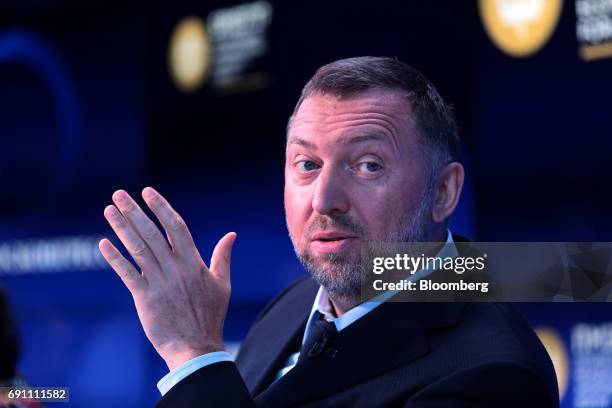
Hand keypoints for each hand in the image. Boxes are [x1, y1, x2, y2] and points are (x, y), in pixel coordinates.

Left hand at [98, 187, 236, 369]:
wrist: (196, 348)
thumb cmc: (210, 316)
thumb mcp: (223, 284)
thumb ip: (223, 257)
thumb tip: (232, 234)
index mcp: (194, 262)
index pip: (175, 227)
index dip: (161, 208)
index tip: (148, 192)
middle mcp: (175, 268)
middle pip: (152, 233)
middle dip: (134, 211)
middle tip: (119, 193)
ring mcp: (159, 283)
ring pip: (137, 249)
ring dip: (121, 228)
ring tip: (108, 209)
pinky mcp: (145, 298)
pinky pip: (127, 274)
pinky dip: (115, 258)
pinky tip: (103, 243)